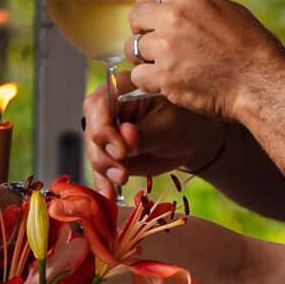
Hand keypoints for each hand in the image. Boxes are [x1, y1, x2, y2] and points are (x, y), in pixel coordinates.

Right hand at [83, 83, 229, 189]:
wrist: (192, 137)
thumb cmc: (185, 119)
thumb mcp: (170, 124)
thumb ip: (147, 133)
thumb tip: (126, 138)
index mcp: (122, 89)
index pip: (99, 105)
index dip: (104, 129)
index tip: (121, 151)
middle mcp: (108, 109)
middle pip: (92, 130)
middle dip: (103, 154)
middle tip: (121, 172)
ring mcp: (107, 132)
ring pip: (94, 151)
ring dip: (104, 170)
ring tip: (121, 181)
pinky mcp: (109, 153)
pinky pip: (101, 168)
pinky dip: (103, 182)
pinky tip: (107, 194)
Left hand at [125, 0, 284, 124]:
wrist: (261, 82)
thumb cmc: (252, 47)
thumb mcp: (227, 10)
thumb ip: (195, 4)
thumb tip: (175, 2)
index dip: (149, 4)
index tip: (152, 16)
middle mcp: (173, 18)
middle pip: (136, 17)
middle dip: (141, 30)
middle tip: (154, 42)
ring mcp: (166, 48)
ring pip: (132, 47)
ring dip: (144, 57)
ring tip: (162, 64)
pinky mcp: (164, 77)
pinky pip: (138, 75)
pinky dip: (148, 80)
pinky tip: (164, 81)